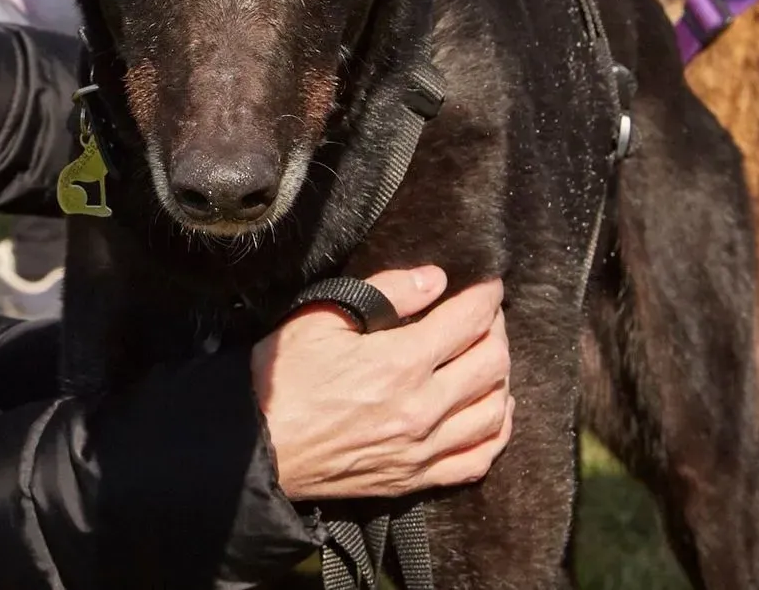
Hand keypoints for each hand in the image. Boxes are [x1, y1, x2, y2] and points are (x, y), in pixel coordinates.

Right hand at [249, 268, 511, 500]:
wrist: (257, 449)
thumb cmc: (281, 378)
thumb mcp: (321, 318)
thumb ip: (384, 293)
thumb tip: (435, 279)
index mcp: (400, 363)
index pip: (469, 320)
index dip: (486, 295)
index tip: (487, 283)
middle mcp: (422, 408)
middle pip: (492, 364)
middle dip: (496, 330)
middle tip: (484, 315)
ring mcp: (423, 449)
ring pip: (494, 412)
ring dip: (501, 379)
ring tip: (487, 358)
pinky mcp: (416, 479)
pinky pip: (479, 460)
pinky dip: (495, 433)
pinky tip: (491, 413)